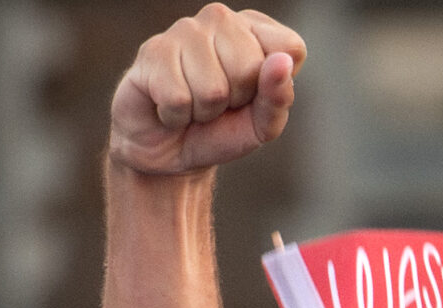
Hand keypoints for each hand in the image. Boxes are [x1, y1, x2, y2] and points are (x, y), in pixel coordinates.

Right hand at [109, 8, 303, 175]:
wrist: (170, 153)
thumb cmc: (219, 132)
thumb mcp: (260, 126)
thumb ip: (279, 97)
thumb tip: (282, 63)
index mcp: (255, 29)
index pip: (290, 48)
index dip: (274, 87)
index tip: (253, 97)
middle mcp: (221, 18)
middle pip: (248, 69)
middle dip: (234, 102)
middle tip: (218, 106)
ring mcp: (185, 29)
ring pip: (212, 89)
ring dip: (203, 112)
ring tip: (193, 106)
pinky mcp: (153, 50)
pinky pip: (178, 99)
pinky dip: (176, 117)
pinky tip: (170, 107)